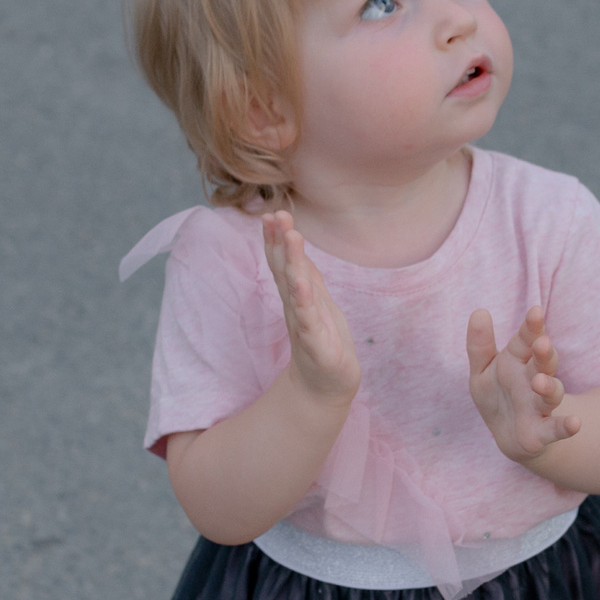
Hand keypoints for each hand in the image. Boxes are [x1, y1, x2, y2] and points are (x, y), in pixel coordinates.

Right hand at [262, 212, 359, 404]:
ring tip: (290, 235)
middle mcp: (296, 305)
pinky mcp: (315, 340)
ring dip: (291, 261)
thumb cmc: (323, 342)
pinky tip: (300, 281)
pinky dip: (303, 298)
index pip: (283, 263)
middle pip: (284, 269)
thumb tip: (296, 249)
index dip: (276, 239)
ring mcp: (304, 321)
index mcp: (297, 295)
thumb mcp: (317, 303)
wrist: (328, 385)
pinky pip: (307, 316)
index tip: (271, 214)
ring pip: (295, 286)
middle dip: (279, 242)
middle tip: (274, 215)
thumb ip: (306, 276)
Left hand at [467, 306, 582, 462]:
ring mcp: (540, 405)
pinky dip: (566, 426)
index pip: (526, 340)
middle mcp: (533, 379)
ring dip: (549, 387)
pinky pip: (556, 428)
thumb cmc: (497, 396)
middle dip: (544, 353)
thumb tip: (479, 311)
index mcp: (518, 361)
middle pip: (543, 363)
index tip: (535, 312)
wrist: (507, 435)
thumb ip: (479, 345)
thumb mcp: (482, 371)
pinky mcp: (542, 431)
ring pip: (551, 393)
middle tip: (541, 343)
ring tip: (540, 381)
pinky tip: (575, 424)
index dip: (531, 327)